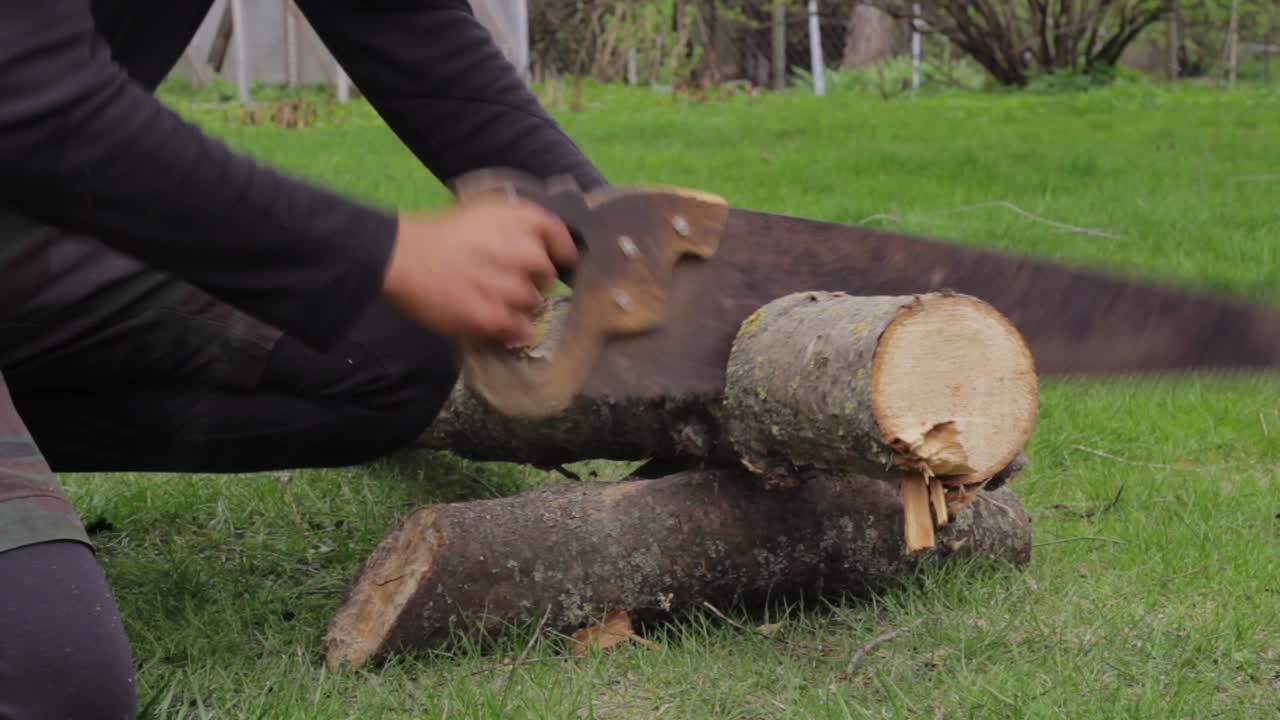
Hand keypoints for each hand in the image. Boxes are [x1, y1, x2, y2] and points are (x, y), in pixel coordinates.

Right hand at [381, 196, 576, 344]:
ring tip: (490, 298)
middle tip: (503, 279)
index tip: (550, 261)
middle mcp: (527, 253)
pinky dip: (511, 328)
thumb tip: (546, 249)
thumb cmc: (442, 232)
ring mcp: (514, 289)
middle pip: (548, 277)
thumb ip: (521, 226)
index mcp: (524, 220)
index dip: (559, 254)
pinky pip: (521, 331)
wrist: (402, 257)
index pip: (563, 243)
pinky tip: (490, 318)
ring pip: (535, 305)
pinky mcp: (496, 319)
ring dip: (518, 305)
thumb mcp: (487, 211)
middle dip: (531, 279)